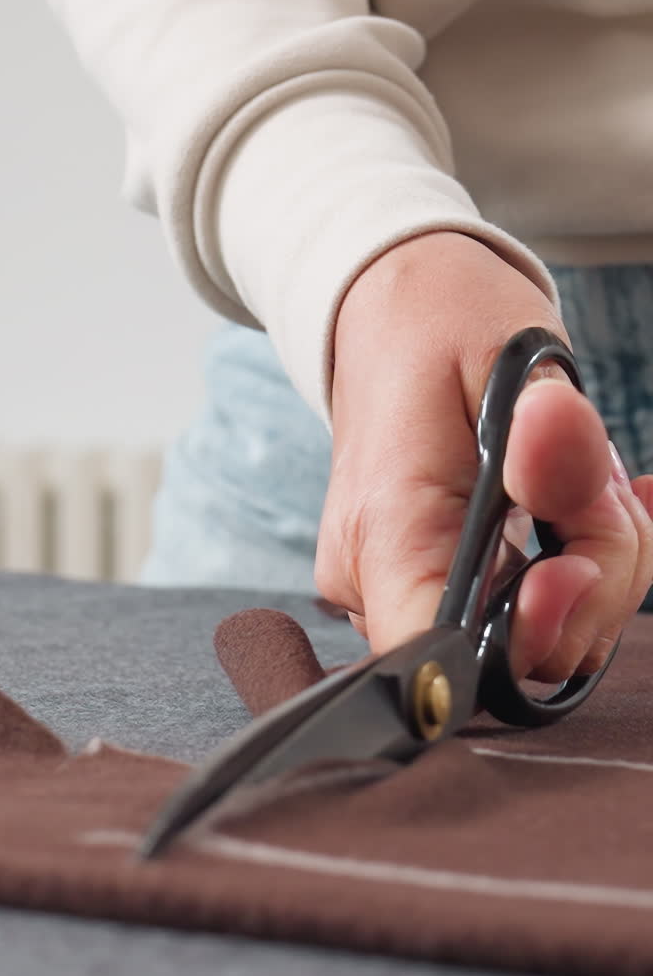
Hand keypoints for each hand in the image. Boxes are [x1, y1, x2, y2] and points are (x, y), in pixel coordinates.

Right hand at [315, 233, 652, 679]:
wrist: (394, 315)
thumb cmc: (443, 323)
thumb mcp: (515, 353)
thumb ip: (555, 436)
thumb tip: (570, 488)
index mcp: (388, 528)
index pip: (443, 660)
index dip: (534, 637)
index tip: (577, 563)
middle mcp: (377, 579)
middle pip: (520, 653)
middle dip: (596, 574)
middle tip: (598, 481)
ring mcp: (398, 589)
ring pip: (541, 638)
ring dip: (598, 561)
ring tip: (590, 473)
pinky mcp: (426, 585)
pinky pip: (528, 611)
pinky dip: (583, 564)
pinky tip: (594, 500)